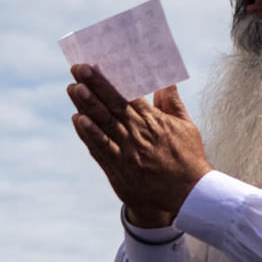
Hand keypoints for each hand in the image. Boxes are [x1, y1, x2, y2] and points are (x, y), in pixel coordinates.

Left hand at [66, 66, 210, 227]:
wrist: (187, 194)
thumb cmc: (187, 157)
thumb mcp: (185, 126)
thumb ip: (172, 103)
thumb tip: (165, 81)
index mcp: (154, 121)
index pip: (128, 95)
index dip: (109, 80)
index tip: (95, 67)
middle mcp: (138, 134)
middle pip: (111, 106)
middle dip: (94, 86)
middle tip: (78, 69)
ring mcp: (126, 151)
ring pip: (103, 125)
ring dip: (86, 106)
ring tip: (73, 89)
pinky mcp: (119, 169)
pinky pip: (100, 149)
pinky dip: (88, 134)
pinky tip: (77, 120)